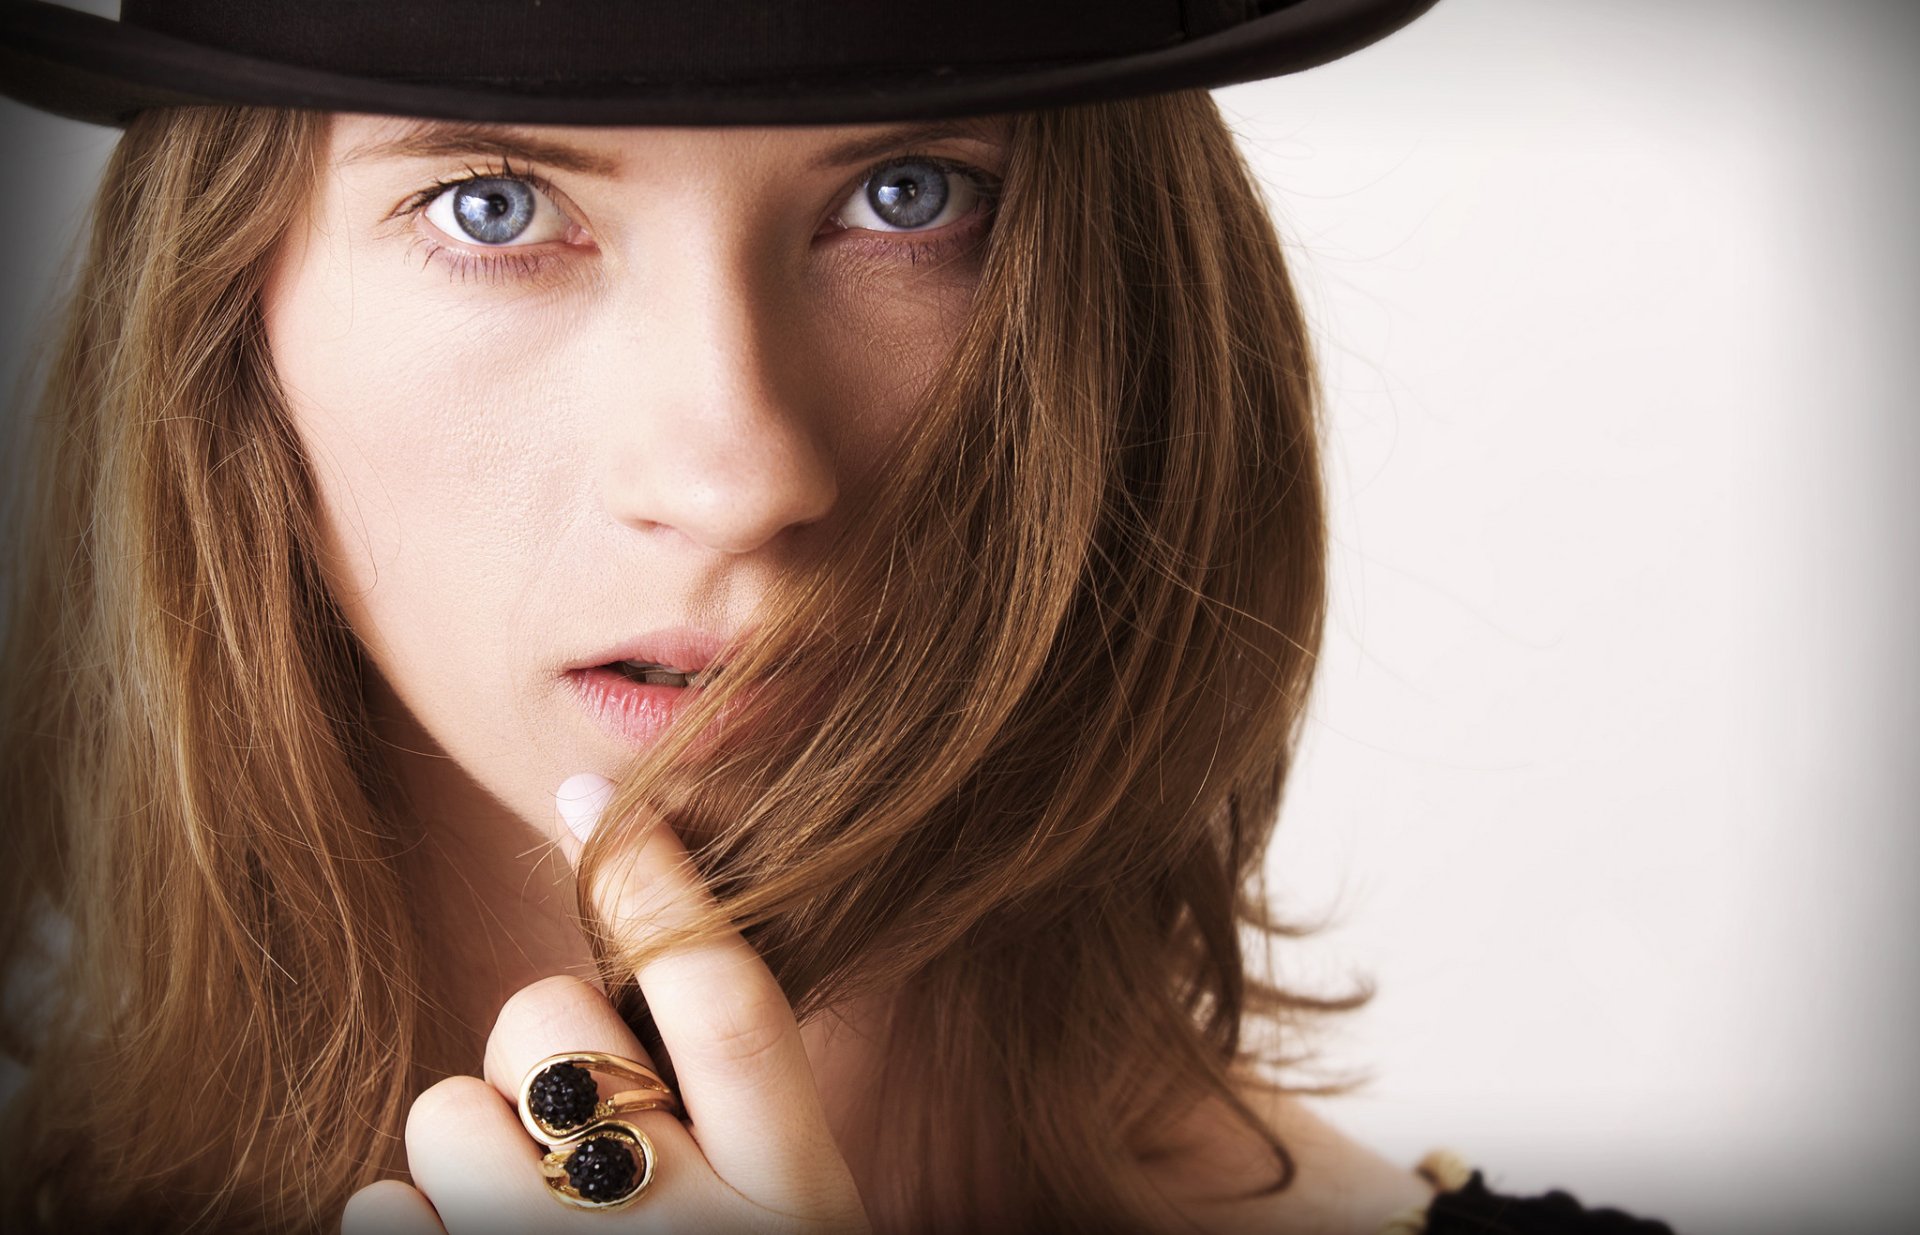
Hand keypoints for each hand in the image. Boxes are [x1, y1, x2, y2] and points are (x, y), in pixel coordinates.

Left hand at [341, 773, 870, 1233]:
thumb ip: (733, 1134)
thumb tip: (614, 1016)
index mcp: (802, 1209)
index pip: (732, 999)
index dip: (661, 882)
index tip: (594, 790)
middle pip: (555, 1033)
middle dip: (535, 1047)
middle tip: (570, 1130)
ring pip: (443, 1116)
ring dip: (462, 1152)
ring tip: (515, 1223)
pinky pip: (376, 1213)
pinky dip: (400, 1226)